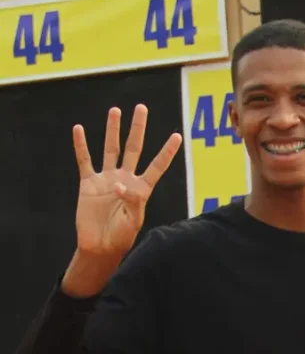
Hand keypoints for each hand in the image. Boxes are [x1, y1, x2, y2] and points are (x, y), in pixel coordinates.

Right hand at [63, 105, 181, 295]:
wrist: (100, 245)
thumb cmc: (121, 236)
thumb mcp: (133, 220)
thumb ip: (132, 201)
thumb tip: (119, 183)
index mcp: (142, 188)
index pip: (157, 165)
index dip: (167, 151)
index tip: (177, 136)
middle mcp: (126, 178)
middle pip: (134, 148)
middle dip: (138, 128)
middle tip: (141, 108)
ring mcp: (107, 179)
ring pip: (111, 148)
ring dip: (112, 130)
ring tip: (115, 111)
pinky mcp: (89, 183)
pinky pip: (85, 161)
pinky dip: (81, 145)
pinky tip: (79, 129)